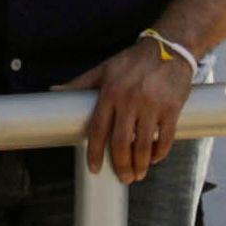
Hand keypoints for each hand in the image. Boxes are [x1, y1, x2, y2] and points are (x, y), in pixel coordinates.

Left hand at [82, 32, 197, 183]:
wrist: (170, 47)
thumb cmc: (134, 61)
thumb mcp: (105, 69)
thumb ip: (81, 83)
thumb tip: (53, 91)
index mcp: (111, 92)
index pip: (98, 129)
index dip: (94, 152)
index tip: (94, 168)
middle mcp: (130, 100)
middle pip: (121, 143)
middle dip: (121, 165)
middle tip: (124, 177)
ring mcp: (152, 105)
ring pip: (143, 145)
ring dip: (141, 165)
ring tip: (139, 174)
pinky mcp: (172, 108)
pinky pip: (165, 138)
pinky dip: (160, 153)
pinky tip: (155, 159)